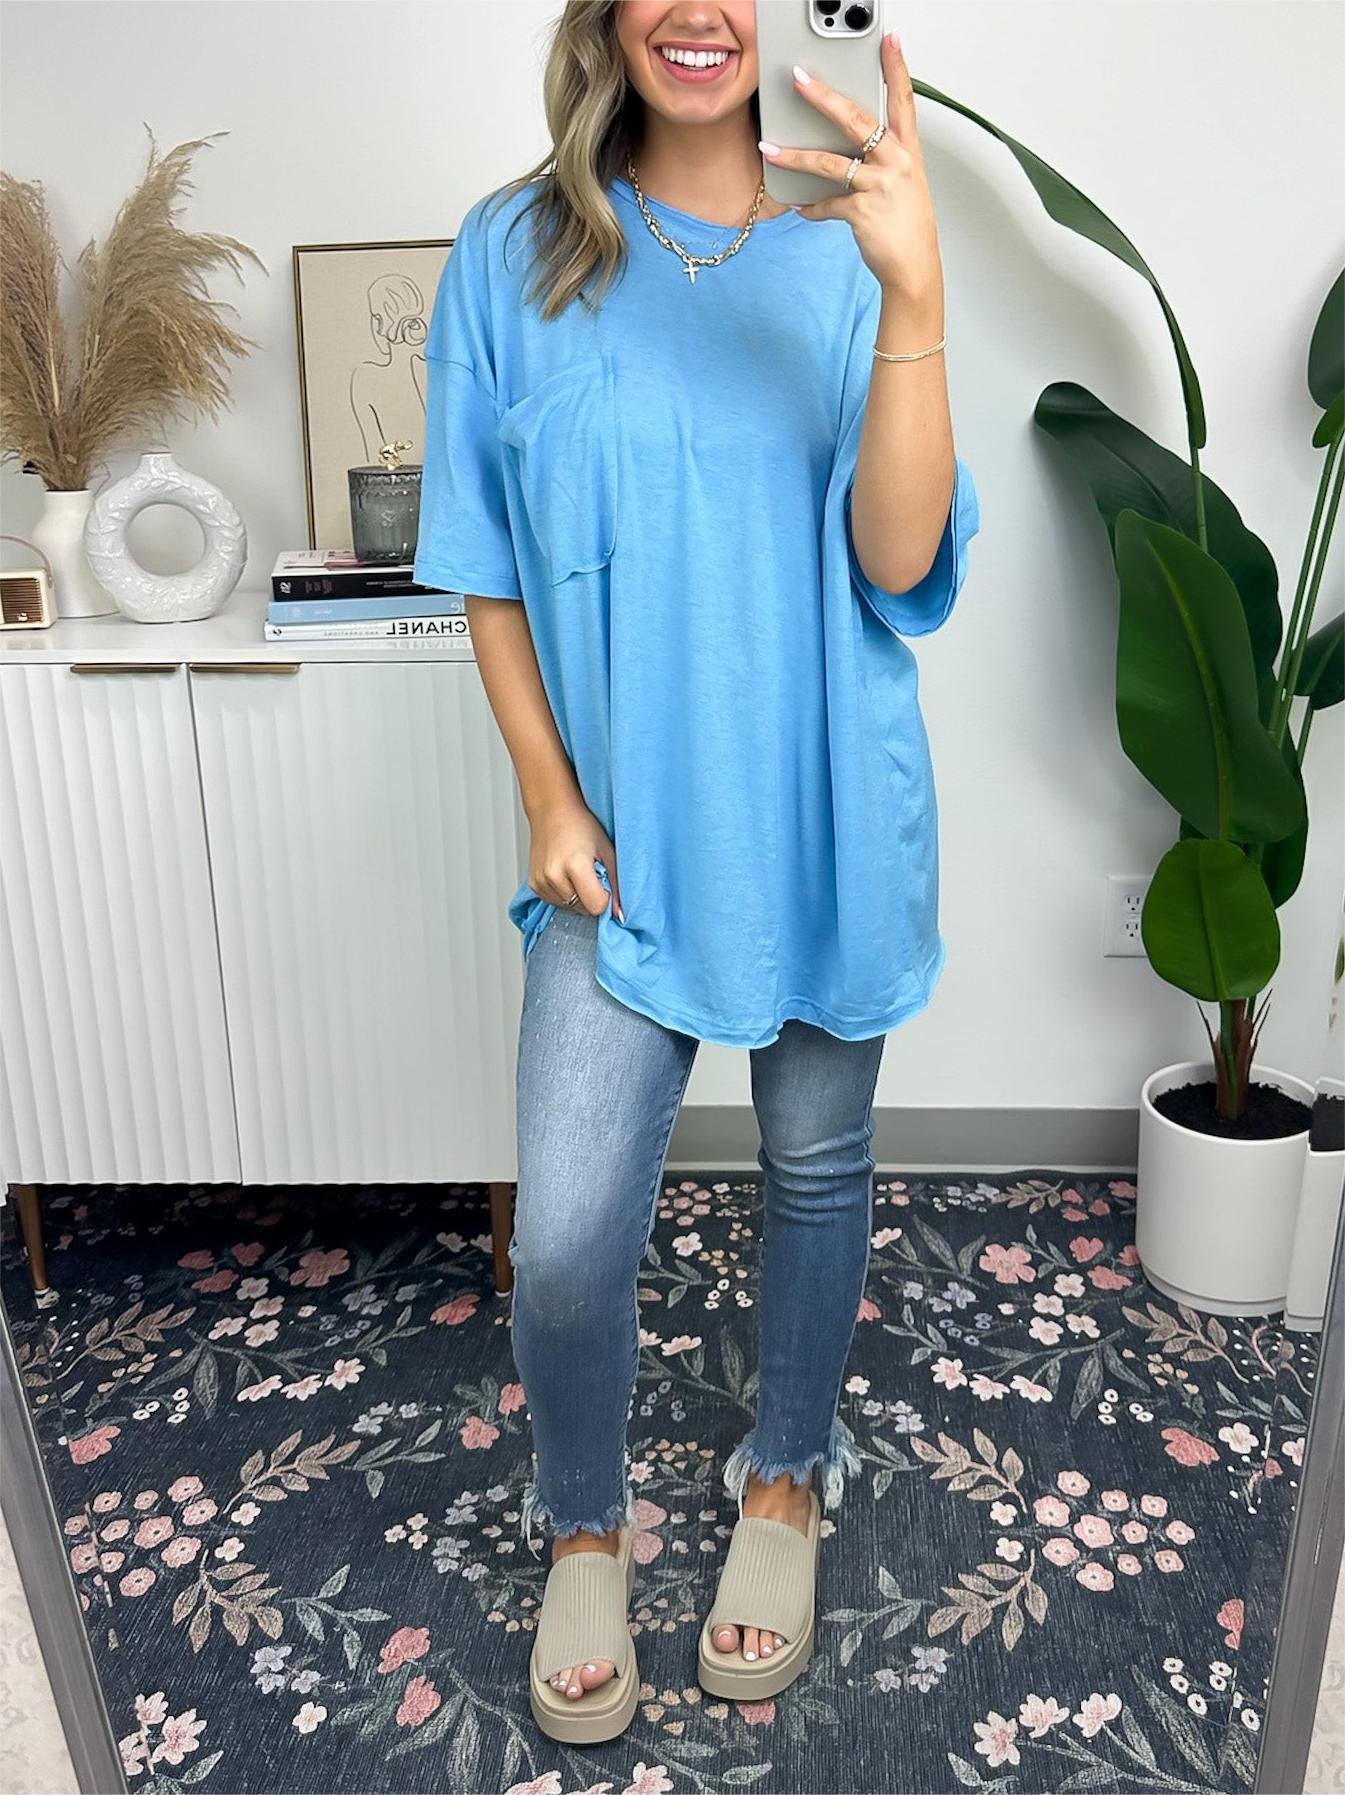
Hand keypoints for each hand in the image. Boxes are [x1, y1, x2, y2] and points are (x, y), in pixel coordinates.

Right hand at [528, 796, 624, 921]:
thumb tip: (620, 914)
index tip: (603, 882)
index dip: (605, 897)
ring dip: (577, 896)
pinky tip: (565, 875)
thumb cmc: (580, 826)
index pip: (596, 906)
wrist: (552, 812)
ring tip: (576, 872)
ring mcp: (541, 881)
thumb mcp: (607, 851)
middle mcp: (554, 875)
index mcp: (575, 865)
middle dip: (591, 896)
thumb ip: (616, 884)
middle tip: (590, 873)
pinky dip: (564, 894)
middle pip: (582, 909)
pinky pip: (556, 902)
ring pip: (569, 908)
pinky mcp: (534, 885)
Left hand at [759, 33, 942, 310]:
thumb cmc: (908, 226)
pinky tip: (804, 208)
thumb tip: (849, 150)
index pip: (904, 100)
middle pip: (856, 120)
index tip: (889, 40)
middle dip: (823, 97)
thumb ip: (880, 161)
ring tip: (769, 147)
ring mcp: (880, 185)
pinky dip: (813, 208)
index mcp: (908, 150)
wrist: (915, 268)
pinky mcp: (862, 211)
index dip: (896, 68)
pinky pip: (827, 204)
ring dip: (795, 155)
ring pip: (830, 162)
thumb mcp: (903, 184)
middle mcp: (897, 162)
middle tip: (799, 79)